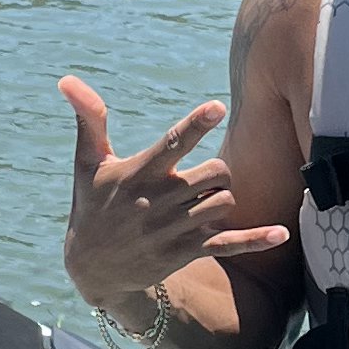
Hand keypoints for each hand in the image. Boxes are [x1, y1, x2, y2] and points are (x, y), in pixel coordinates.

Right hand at [59, 76, 293, 331]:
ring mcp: (174, 230)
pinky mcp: (185, 252)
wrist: (92, 268)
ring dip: (221, 197)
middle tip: (201, 179)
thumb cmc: (93, 205)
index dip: (195, 124)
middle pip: (216, 172)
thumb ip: (89, 120)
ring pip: (224, 202)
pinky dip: (255, 240)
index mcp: (139, 174)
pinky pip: (228, 244)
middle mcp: (159, 201)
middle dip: (218, 171)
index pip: (171, 144)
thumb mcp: (88, 163)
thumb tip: (67, 80)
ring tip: (199, 203)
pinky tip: (281, 234)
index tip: (217, 107)